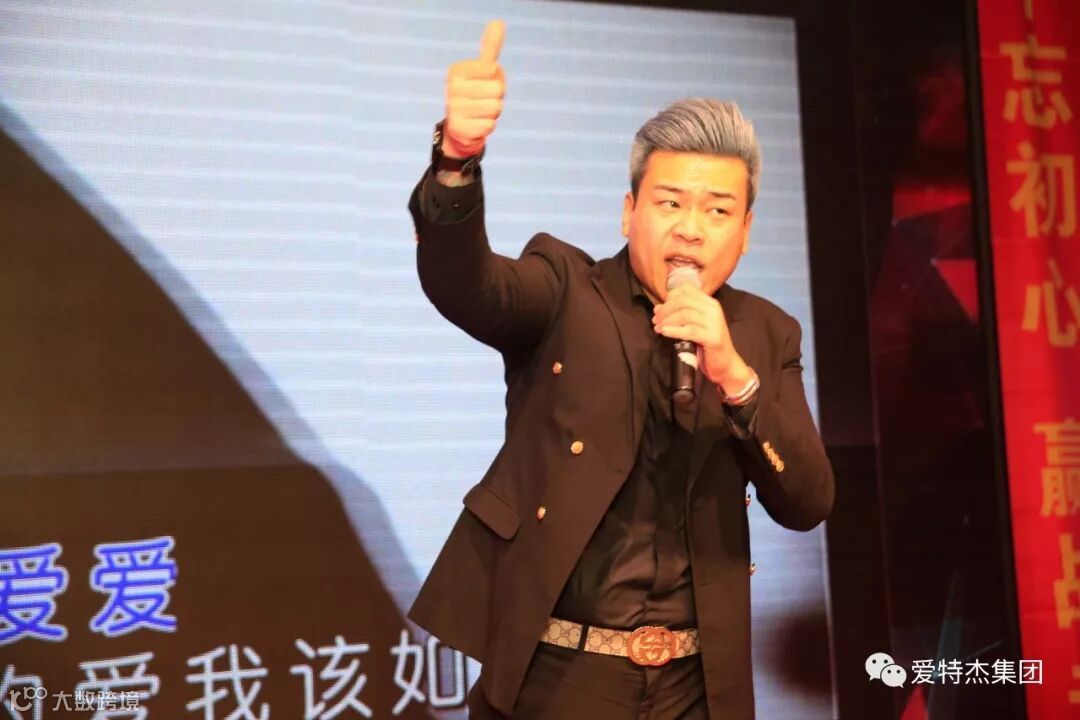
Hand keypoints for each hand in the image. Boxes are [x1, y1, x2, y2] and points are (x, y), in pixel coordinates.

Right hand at [443, 20, 505, 157]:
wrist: (459, 130)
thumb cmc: (476, 95)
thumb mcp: (483, 70)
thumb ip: (491, 48)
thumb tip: (499, 23)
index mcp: (456, 71)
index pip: (493, 70)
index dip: (496, 79)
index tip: (483, 83)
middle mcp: (451, 88)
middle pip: (498, 90)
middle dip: (497, 98)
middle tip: (482, 101)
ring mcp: (454, 109)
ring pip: (495, 109)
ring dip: (493, 114)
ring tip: (480, 114)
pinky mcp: (459, 129)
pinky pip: (489, 126)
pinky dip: (487, 127)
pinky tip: (476, 126)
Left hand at [653, 284, 752, 390]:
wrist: (725, 364)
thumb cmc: (707, 345)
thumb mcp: (694, 325)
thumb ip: (680, 314)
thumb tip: (658, 308)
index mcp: (710, 303)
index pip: (687, 289)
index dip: (670, 296)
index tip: (660, 308)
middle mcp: (713, 309)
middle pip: (683, 301)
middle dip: (665, 310)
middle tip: (655, 320)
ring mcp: (714, 323)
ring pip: (685, 314)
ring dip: (667, 320)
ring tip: (658, 328)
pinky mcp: (713, 337)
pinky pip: (689, 330)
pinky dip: (674, 330)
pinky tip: (664, 332)